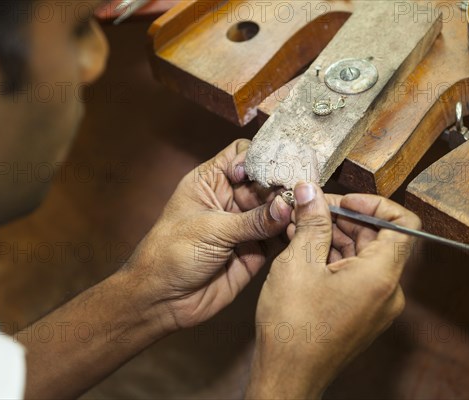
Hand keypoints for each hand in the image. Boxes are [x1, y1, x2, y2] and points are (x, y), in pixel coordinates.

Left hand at [126, 139, 292, 330]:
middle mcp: (230, 200)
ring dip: (291, 209)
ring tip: (306, 209)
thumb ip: (252, 220)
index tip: (270, 171)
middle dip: (283, 185)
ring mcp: (244, 226)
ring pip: (276, 210)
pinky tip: (302, 230)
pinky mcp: (255, 251)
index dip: (258, 159)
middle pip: (265, 182)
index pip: (241, 155)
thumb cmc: (171, 254)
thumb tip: (287, 206)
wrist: (162, 300)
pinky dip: (291, 234)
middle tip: (302, 189)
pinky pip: (279, 238)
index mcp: (211, 183)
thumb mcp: (211, 230)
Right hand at [246, 182, 420, 398]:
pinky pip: (357, 274)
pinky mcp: (364, 313)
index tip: (346, 200)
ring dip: (336, 237)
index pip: (403, 223)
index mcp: (380, 276)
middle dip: (345, 217)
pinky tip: (305, 249)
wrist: (288, 376)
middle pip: (379, 237)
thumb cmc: (293, 329)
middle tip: (313, 209)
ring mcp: (377, 304)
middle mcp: (388, 291)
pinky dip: (335, 258)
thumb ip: (311, 222)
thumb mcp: (297, 264)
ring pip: (365, 255)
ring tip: (301, 227)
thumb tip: (311, 192)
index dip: (375, 203)